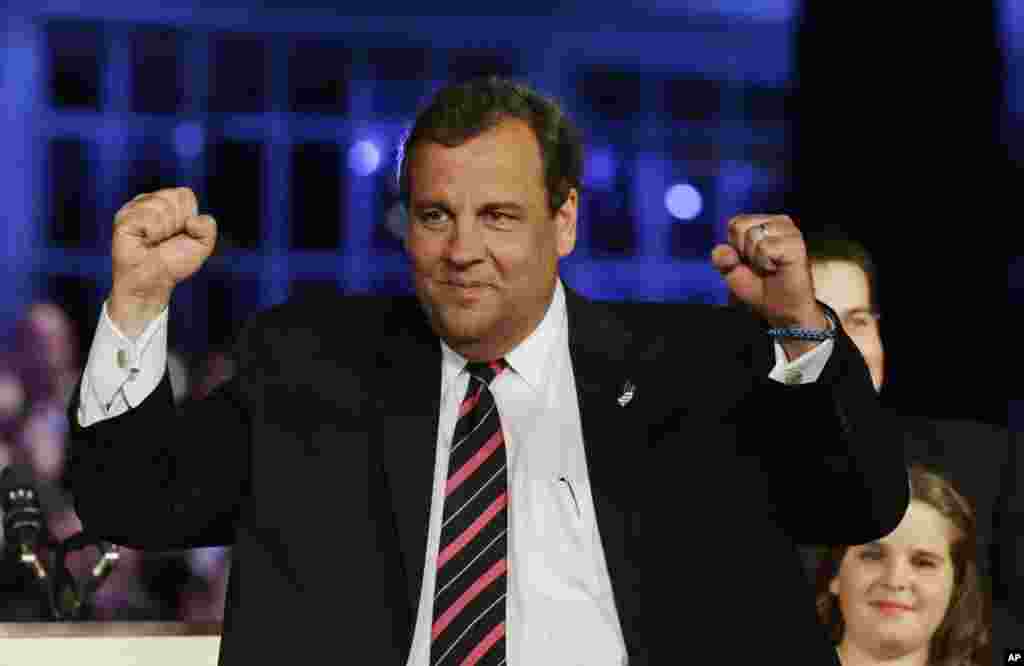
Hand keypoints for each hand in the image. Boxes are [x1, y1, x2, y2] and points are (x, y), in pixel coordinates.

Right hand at [109, 187, 215, 336]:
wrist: (154, 281)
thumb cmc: (174, 262)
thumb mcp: (202, 245)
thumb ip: (208, 228)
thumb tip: (193, 220)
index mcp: (167, 202)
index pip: (185, 194)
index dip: (188, 217)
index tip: (179, 233)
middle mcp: (149, 201)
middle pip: (174, 197)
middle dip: (177, 223)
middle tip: (165, 239)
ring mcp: (134, 209)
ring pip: (162, 207)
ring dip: (165, 230)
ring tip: (155, 241)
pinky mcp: (123, 219)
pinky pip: (148, 217)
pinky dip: (153, 233)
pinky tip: (145, 241)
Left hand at [711, 214, 824, 331]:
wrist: (782, 310)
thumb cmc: (760, 288)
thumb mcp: (732, 272)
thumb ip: (722, 259)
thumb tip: (723, 250)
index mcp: (764, 222)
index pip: (734, 223)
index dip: (735, 247)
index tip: (750, 262)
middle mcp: (779, 222)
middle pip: (739, 226)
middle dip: (743, 252)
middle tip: (761, 266)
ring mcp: (789, 231)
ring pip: (751, 236)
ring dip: (755, 259)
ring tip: (770, 268)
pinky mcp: (796, 243)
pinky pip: (764, 247)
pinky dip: (764, 263)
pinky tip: (777, 268)